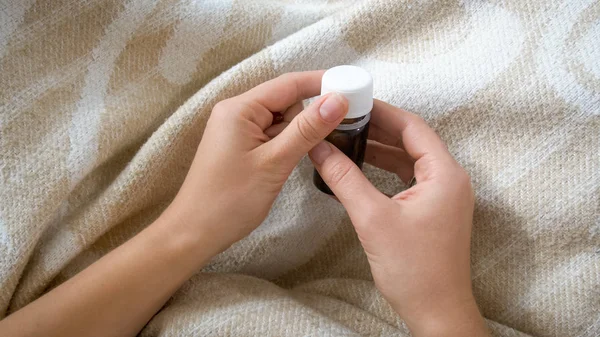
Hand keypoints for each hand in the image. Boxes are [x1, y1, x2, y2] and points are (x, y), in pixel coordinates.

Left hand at [164, 71, 348, 253]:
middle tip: (335, 131)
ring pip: (281, 120)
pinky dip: (287, 144)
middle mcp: (237, 112)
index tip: (353, 87)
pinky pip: (271, 136)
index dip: (321, 83)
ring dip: (298, 133)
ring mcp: (237, 130)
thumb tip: (338, 99)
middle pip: (285, 101)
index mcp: (240, 108)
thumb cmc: (230, 199)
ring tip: (313, 150)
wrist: (195, 232)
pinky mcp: (241, 147)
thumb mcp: (274, 162)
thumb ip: (307, 129)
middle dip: (309, 114)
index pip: (288, 84)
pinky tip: (295, 159)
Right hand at [309, 100, 487, 335]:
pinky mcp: (433, 210)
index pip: (412, 126)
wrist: (436, 311)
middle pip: (411, 140)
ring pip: (408, 159)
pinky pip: (408, 178)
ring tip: (346, 138)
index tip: (353, 102)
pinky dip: (384, 169)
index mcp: (444, 173)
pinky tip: (360, 167)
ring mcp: (443, 195)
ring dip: (379, 149)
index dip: (381, 111)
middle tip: (344, 118)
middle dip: (377, 128)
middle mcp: (449, 179)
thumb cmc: (414, 269)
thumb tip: (319, 148)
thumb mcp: (372, 218)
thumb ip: (344, 178)